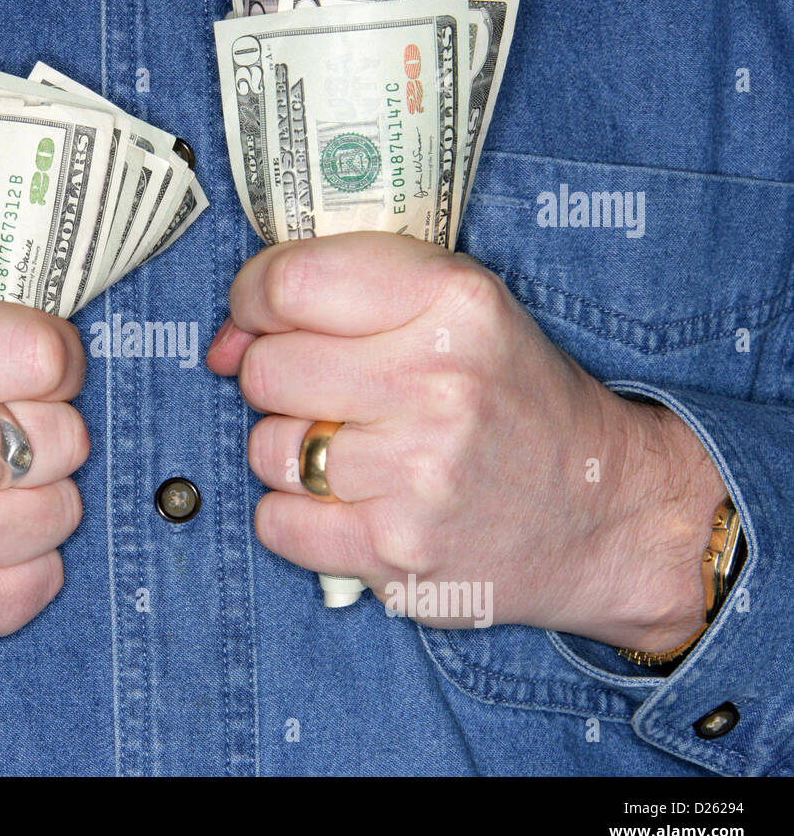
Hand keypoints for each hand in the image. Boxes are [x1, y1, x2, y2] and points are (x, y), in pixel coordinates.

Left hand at [207, 232, 725, 651]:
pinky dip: (299, 518)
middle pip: (266, 371)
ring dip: (292, 454)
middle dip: (278, 382)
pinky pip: (277, 523)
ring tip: (354, 454)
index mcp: (452, 301)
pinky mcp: (397, 551)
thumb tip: (228, 339)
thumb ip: (344, 293)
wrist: (606, 513)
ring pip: (266, 450)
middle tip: (328, 395)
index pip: (290, 284)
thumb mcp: (459, 309)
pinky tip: (354, 505)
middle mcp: (436, 382)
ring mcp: (417, 473)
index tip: (255, 319)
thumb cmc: (511, 400)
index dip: (252, 300)